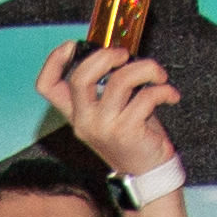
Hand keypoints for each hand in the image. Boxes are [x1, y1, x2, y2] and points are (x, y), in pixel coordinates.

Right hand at [36, 43, 177, 175]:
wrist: (148, 171)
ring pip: (121, 80)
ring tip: (158, 75)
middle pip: (80, 77)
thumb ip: (106, 86)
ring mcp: (103, 127)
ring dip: (146, 69)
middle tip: (125, 56)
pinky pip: (146, 96)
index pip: (47, 87)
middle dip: (106, 55)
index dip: (54, 60)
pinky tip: (170, 96)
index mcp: (76, 113)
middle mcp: (84, 121)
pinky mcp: (127, 131)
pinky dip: (164, 90)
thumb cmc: (133, 135)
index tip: (73, 46)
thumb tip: (118, 53)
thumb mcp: (111, 111)